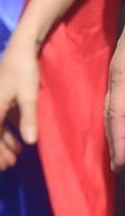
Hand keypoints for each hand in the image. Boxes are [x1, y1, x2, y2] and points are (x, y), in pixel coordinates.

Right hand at [0, 36, 40, 170]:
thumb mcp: (28, 97)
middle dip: (0, 151)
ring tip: (17, 153)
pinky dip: (8, 129)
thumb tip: (30, 143)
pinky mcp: (2, 97)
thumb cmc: (24, 72)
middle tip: (10, 165)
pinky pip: (2, 118)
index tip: (4, 167)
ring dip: (5, 141)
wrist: (21, 48)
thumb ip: (28, 120)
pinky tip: (20, 138)